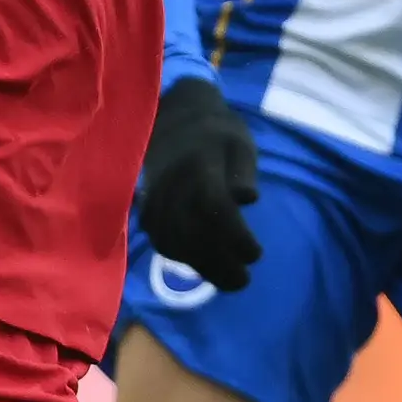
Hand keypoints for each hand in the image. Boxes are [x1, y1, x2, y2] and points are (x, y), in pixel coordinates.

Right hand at [134, 74, 260, 290]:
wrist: (173, 120)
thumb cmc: (216, 134)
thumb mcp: (240, 143)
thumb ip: (244, 172)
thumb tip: (247, 199)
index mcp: (198, 166)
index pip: (215, 207)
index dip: (235, 237)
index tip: (255, 254)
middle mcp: (172, 185)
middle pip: (193, 234)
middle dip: (220, 263)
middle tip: (243, 281)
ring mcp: (155, 199)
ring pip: (175, 243)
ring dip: (202, 267)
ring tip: (228, 281)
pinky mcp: (146, 210)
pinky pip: (161, 241)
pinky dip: (183, 258)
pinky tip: (203, 265)